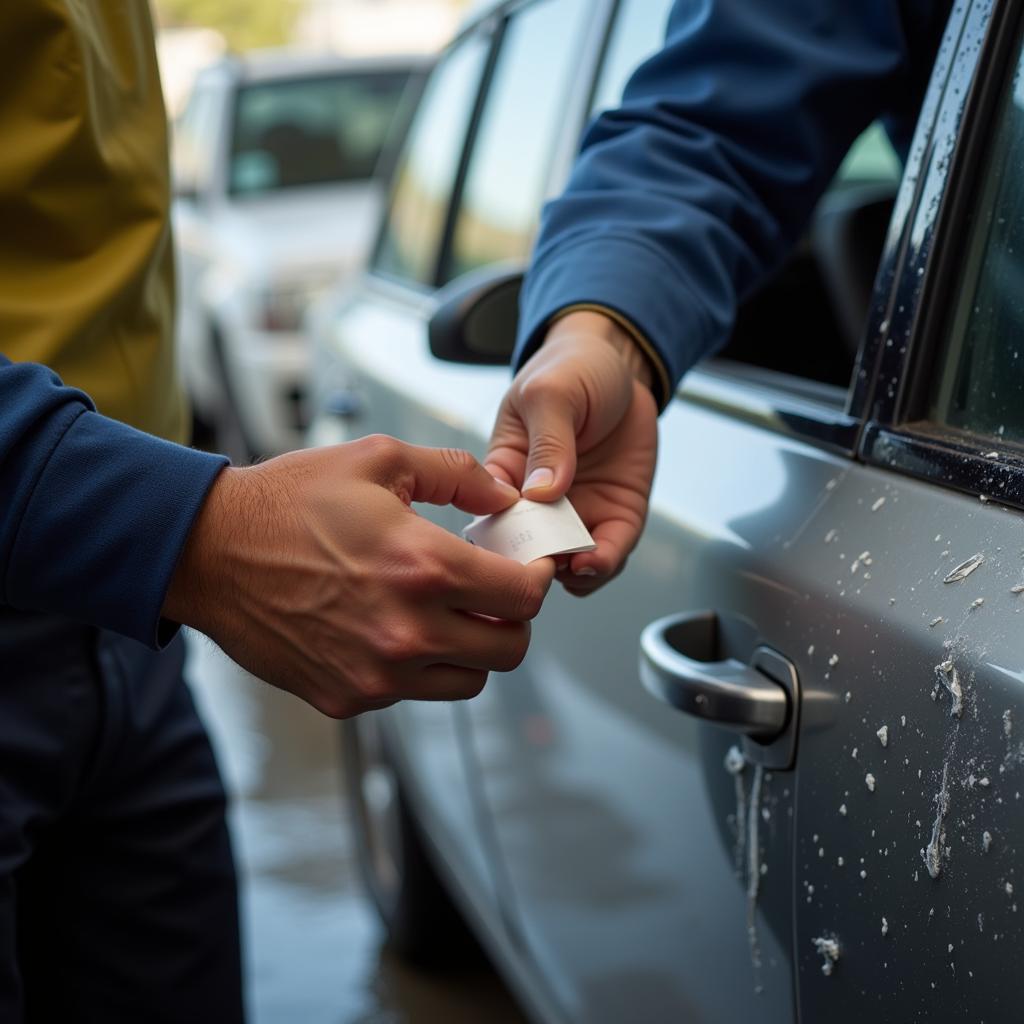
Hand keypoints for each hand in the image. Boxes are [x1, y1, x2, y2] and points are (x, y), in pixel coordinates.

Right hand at [163, 436, 554, 717]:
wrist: (209, 552)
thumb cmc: (288, 503)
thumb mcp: (377, 461)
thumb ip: (455, 474)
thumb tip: (502, 498)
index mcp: (423, 567)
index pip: (525, 597)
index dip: (536, 579)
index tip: (528, 568)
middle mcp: (407, 630)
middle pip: (510, 649)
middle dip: (513, 618)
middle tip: (493, 593)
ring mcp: (377, 673)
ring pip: (468, 679)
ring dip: (471, 648)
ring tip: (445, 611)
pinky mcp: (348, 697)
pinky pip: (412, 692)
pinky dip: (419, 666)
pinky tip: (394, 627)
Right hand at [486, 311, 657, 595]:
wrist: (623, 365)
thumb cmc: (572, 369)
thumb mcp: (551, 392)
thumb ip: (547, 442)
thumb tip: (541, 492)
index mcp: (505, 472)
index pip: (492, 517)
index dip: (500, 539)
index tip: (512, 546)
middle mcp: (538, 503)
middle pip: (528, 552)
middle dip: (536, 564)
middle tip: (546, 563)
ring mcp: (578, 513)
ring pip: (568, 565)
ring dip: (572, 573)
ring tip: (578, 565)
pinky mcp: (616, 516)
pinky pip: (609, 553)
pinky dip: (605, 564)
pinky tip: (601, 559)